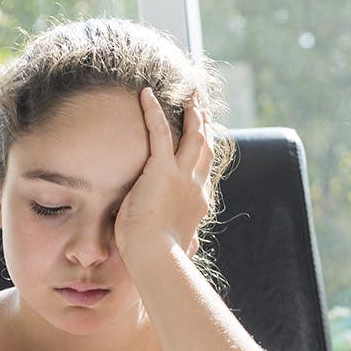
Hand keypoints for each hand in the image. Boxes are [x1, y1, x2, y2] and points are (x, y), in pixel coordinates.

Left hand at [114, 88, 214, 264]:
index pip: (204, 170)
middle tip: (202, 108)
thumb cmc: (161, 256)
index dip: (205, 152)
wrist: (156, 256)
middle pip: (205, 148)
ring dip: (191, 115)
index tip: (205, 139)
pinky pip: (160, 132)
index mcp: (198, 202)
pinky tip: (145, 94)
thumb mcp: (181, 245)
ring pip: (192, 136)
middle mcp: (196, 184)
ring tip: (188, 97)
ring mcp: (182, 175)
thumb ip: (189, 241)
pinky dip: (153, 111)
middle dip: (205, 126)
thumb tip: (195, 247)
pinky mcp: (162, 169)